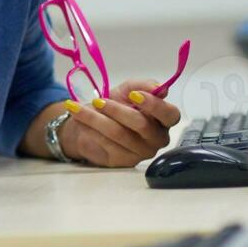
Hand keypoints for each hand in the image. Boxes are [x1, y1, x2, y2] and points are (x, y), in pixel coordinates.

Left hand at [58, 79, 181, 167]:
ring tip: (77, 109)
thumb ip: (143, 85)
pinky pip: (107, 144)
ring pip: (119, 133)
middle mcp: (157, 138)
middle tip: (97, 101)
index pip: (170, 114)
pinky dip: (90, 129)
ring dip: (95, 119)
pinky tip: (80, 121)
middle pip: (141, 125)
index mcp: (163, 119)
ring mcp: (142, 152)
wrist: (90, 122)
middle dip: (116, 110)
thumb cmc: (115, 104)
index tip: (133, 95)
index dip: (154, 105)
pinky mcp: (125, 161)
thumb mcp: (127, 89)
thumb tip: (159, 88)